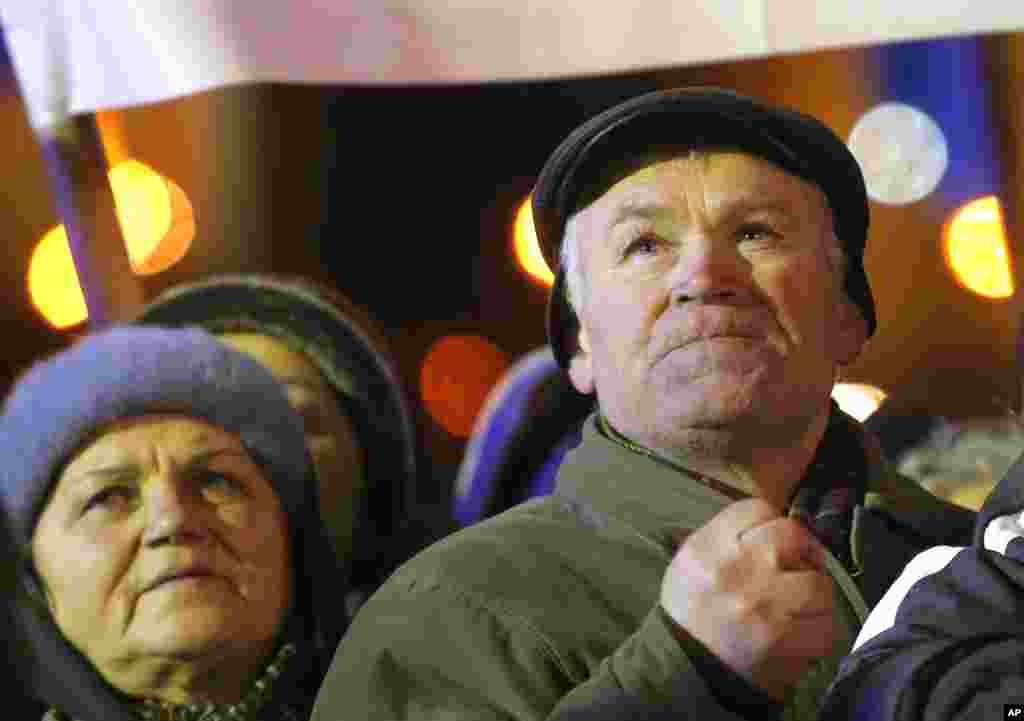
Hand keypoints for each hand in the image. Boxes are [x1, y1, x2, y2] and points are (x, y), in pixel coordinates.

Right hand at [660, 498, 834, 699]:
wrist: (687, 667)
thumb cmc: (692, 610)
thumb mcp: (691, 561)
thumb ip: (726, 536)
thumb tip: (770, 521)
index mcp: (707, 547)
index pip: (755, 509)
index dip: (770, 521)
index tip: (774, 539)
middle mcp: (736, 569)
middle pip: (790, 535)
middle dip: (801, 549)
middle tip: (800, 563)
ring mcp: (763, 605)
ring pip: (817, 582)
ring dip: (815, 591)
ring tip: (802, 601)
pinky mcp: (785, 640)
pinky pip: (825, 622)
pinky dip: (820, 625)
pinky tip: (803, 628)